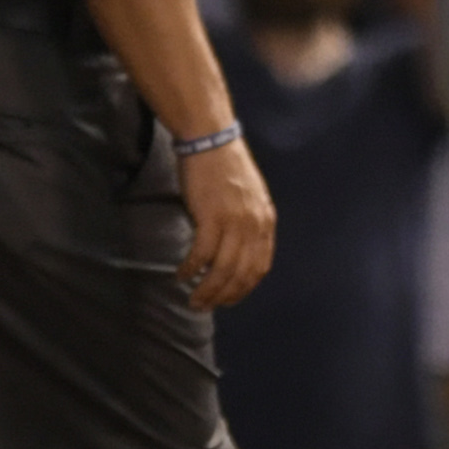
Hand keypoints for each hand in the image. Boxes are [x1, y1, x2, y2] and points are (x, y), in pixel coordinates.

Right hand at [176, 136, 276, 309]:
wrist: (212, 142)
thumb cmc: (227, 170)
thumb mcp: (249, 199)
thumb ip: (247, 225)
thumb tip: (235, 253)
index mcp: (266, 221)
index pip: (260, 266)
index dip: (244, 288)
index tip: (229, 300)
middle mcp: (255, 225)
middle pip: (241, 272)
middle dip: (224, 295)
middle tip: (205, 306)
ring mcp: (234, 221)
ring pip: (222, 268)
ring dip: (206, 289)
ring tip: (193, 299)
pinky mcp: (211, 216)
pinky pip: (202, 253)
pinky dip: (192, 268)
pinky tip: (182, 274)